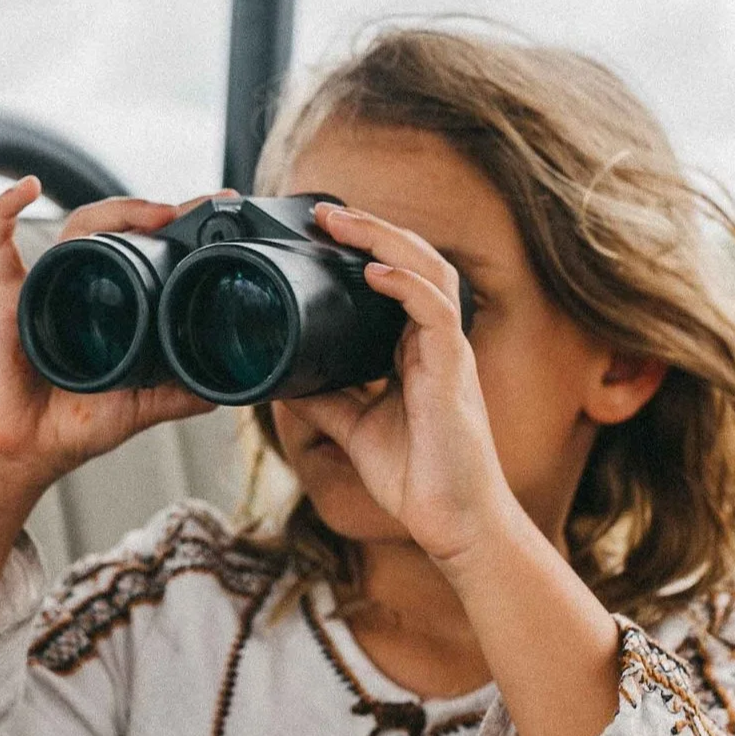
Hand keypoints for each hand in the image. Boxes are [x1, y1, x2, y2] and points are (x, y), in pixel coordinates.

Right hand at [0, 177, 215, 505]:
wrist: (24, 453)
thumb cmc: (73, 427)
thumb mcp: (142, 408)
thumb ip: (183, 394)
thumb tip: (233, 385)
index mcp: (110, 302)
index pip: (145, 247)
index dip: (177, 225)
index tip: (216, 207)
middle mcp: (78, 284)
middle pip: (115, 226)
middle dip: (151, 210)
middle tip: (190, 212)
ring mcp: (42, 285)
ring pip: (76, 226)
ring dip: (115, 209)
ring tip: (153, 214)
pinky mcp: (4, 298)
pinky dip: (4, 210)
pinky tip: (27, 188)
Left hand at [283, 202, 526, 567]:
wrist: (453, 523)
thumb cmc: (418, 478)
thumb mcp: (355, 430)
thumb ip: (325, 400)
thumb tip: (280, 379)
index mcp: (416, 351)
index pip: (397, 280)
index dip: (366, 249)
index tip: (322, 233)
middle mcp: (436, 343)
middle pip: (414, 262)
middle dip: (372, 229)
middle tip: (325, 212)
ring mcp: (449, 354)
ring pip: (429, 272)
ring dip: (385, 240)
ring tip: (342, 221)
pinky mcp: (454, 373)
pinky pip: (435, 312)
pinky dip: (405, 285)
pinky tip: (374, 272)